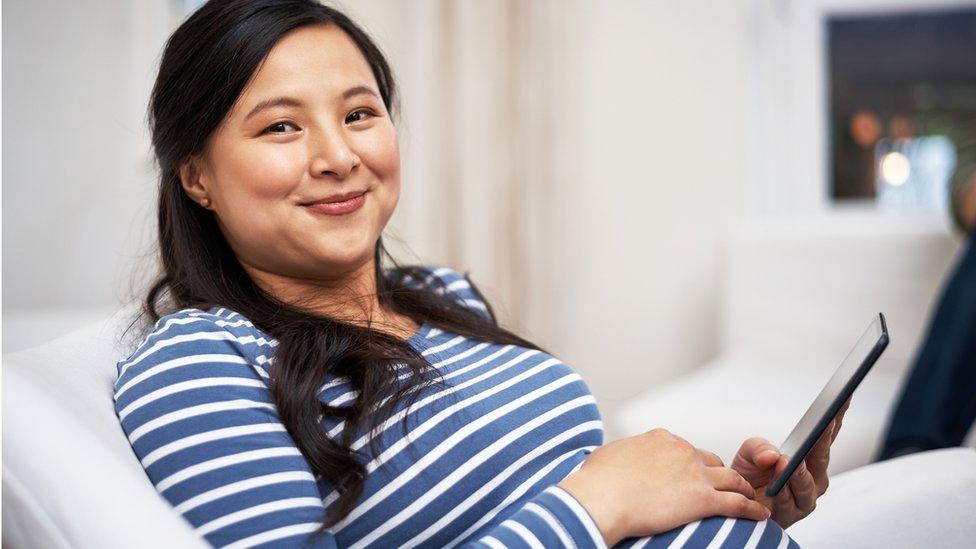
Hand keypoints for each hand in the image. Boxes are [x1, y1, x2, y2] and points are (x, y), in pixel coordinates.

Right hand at [558, 428, 769, 545]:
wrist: (602, 499)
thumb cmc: (597, 482)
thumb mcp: (608, 456)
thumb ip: (622, 456)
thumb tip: (616, 460)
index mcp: (660, 439)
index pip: (684, 449)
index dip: (690, 463)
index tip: (690, 474)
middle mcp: (682, 451)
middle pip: (710, 461)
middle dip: (717, 473)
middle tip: (721, 486)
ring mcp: (695, 474)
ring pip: (731, 478)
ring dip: (743, 489)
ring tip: (750, 497)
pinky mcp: (703, 499)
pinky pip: (737, 503)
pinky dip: (751, 509)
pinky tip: (759, 515)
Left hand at [731, 399, 849, 527]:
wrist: (735, 502)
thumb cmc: (750, 474)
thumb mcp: (751, 452)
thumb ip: (759, 448)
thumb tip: (774, 456)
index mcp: (811, 459)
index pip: (825, 435)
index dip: (836, 416)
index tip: (843, 396)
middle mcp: (815, 478)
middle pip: (821, 456)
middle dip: (824, 438)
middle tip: (825, 420)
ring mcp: (806, 497)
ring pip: (806, 483)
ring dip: (798, 472)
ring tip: (790, 460)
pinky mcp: (792, 514)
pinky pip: (789, 502)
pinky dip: (783, 492)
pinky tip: (778, 483)